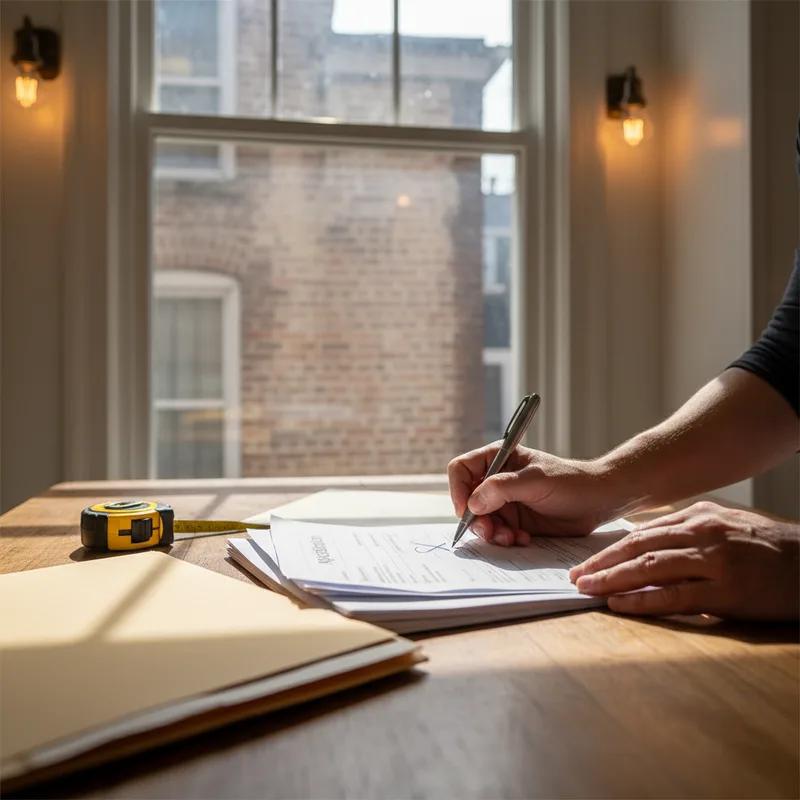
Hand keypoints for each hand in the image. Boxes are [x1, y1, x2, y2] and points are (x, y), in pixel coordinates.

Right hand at [447, 444, 622, 545]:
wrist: (599, 501)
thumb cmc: (571, 482)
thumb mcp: (535, 481)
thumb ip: (502, 489)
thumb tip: (472, 503)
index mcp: (498, 458)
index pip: (462, 469)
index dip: (458, 489)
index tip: (466, 510)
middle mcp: (497, 480)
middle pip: (467, 500)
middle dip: (477, 519)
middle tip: (491, 533)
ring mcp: (505, 502)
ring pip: (481, 521)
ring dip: (492, 533)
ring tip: (512, 538)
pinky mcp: (515, 521)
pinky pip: (498, 534)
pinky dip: (506, 540)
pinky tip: (524, 539)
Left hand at [569, 501, 799, 620]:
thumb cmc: (767, 548)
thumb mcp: (726, 525)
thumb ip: (687, 530)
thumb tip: (646, 540)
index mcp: (698, 516)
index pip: (642, 532)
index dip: (610, 549)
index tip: (585, 562)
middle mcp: (702, 533)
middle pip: (639, 546)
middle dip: (602, 563)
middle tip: (575, 576)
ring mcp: (714, 561)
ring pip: (651, 567)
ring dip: (613, 579)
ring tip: (586, 589)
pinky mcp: (727, 591)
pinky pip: (675, 596)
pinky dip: (642, 601)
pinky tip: (619, 605)